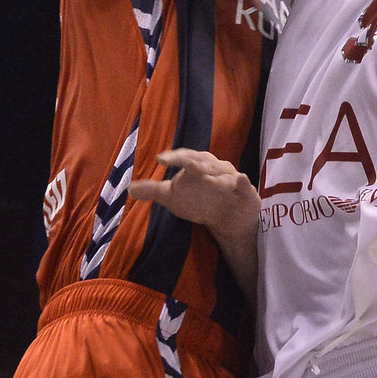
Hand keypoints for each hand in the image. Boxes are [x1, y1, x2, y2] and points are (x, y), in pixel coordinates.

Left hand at [128, 149, 259, 236]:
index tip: (160, 159)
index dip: (175, 157)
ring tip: (206, 176)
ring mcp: (234, 180)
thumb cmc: (200, 202)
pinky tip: (239, 181)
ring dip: (217, 174)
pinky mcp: (247, 194)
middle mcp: (217, 168)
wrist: (227, 220)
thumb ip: (154, 191)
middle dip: (197, 163)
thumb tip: (129, 188)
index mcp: (199, 165)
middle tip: (187, 164)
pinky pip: (245, 187)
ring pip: (225, 175)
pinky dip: (242, 183)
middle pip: (206, 162)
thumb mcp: (174, 198)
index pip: (186, 157)